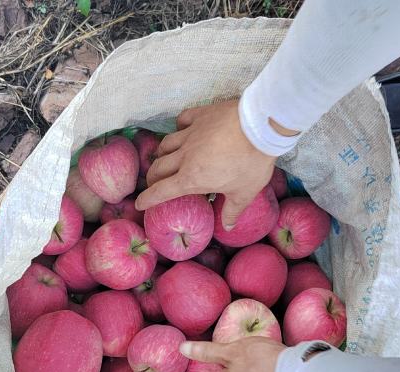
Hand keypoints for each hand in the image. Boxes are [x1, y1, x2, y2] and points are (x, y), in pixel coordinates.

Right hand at [135, 100, 275, 228]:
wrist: (260, 126)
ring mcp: (191, 133)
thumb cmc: (251, 163)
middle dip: (152, 177)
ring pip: (166, 144)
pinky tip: (181, 128)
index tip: (140, 203)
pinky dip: (178, 126)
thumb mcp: (244, 193)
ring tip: (164, 158)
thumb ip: (232, 211)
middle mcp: (185, 156)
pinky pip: (181, 120)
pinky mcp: (200, 115)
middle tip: (154, 182)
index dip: (148, 199)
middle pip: (158, 167)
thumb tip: (227, 227)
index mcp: (192, 178)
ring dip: (161, 153)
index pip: (162, 191)